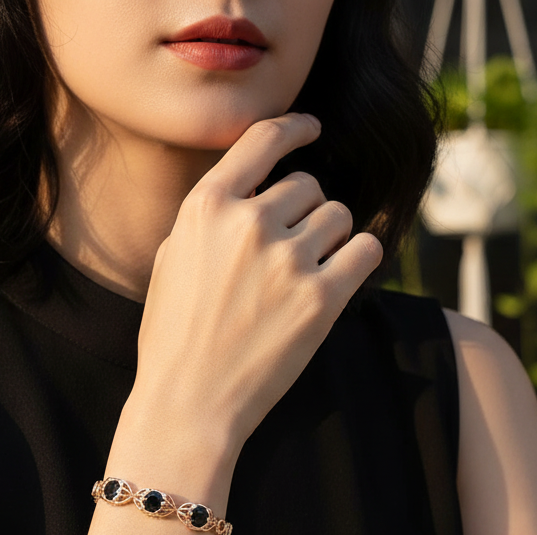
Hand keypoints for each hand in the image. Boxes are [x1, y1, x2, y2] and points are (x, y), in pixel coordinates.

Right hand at [131, 112, 382, 455]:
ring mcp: (287, 260)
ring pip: (339, 216)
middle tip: (289, 254)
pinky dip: (359, 259)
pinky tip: (341, 278)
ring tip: (306, 275)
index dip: (296, 127)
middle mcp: (248, 224)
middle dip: (304, 213)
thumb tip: (250, 191)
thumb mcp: (170, 263)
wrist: (188, 405)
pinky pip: (366, 250)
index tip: (313, 128)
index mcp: (206, 209)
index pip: (263, 140)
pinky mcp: (321, 298)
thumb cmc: (173, 341)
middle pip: (308, 186)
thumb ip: (208, 220)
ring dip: (330, 239)